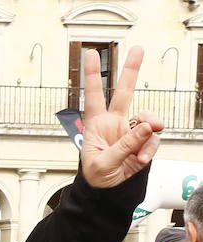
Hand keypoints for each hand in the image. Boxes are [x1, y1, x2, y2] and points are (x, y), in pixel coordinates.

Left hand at [80, 45, 162, 187]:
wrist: (108, 193)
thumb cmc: (96, 177)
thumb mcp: (104, 163)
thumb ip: (125, 145)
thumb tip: (147, 126)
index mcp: (96, 125)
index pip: (93, 96)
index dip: (92, 75)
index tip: (89, 53)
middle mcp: (114, 123)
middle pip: (125, 92)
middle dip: (131, 70)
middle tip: (138, 48)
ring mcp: (130, 132)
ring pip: (147, 119)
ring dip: (148, 133)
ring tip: (140, 154)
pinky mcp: (143, 142)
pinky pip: (153, 140)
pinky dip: (150, 150)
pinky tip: (141, 161)